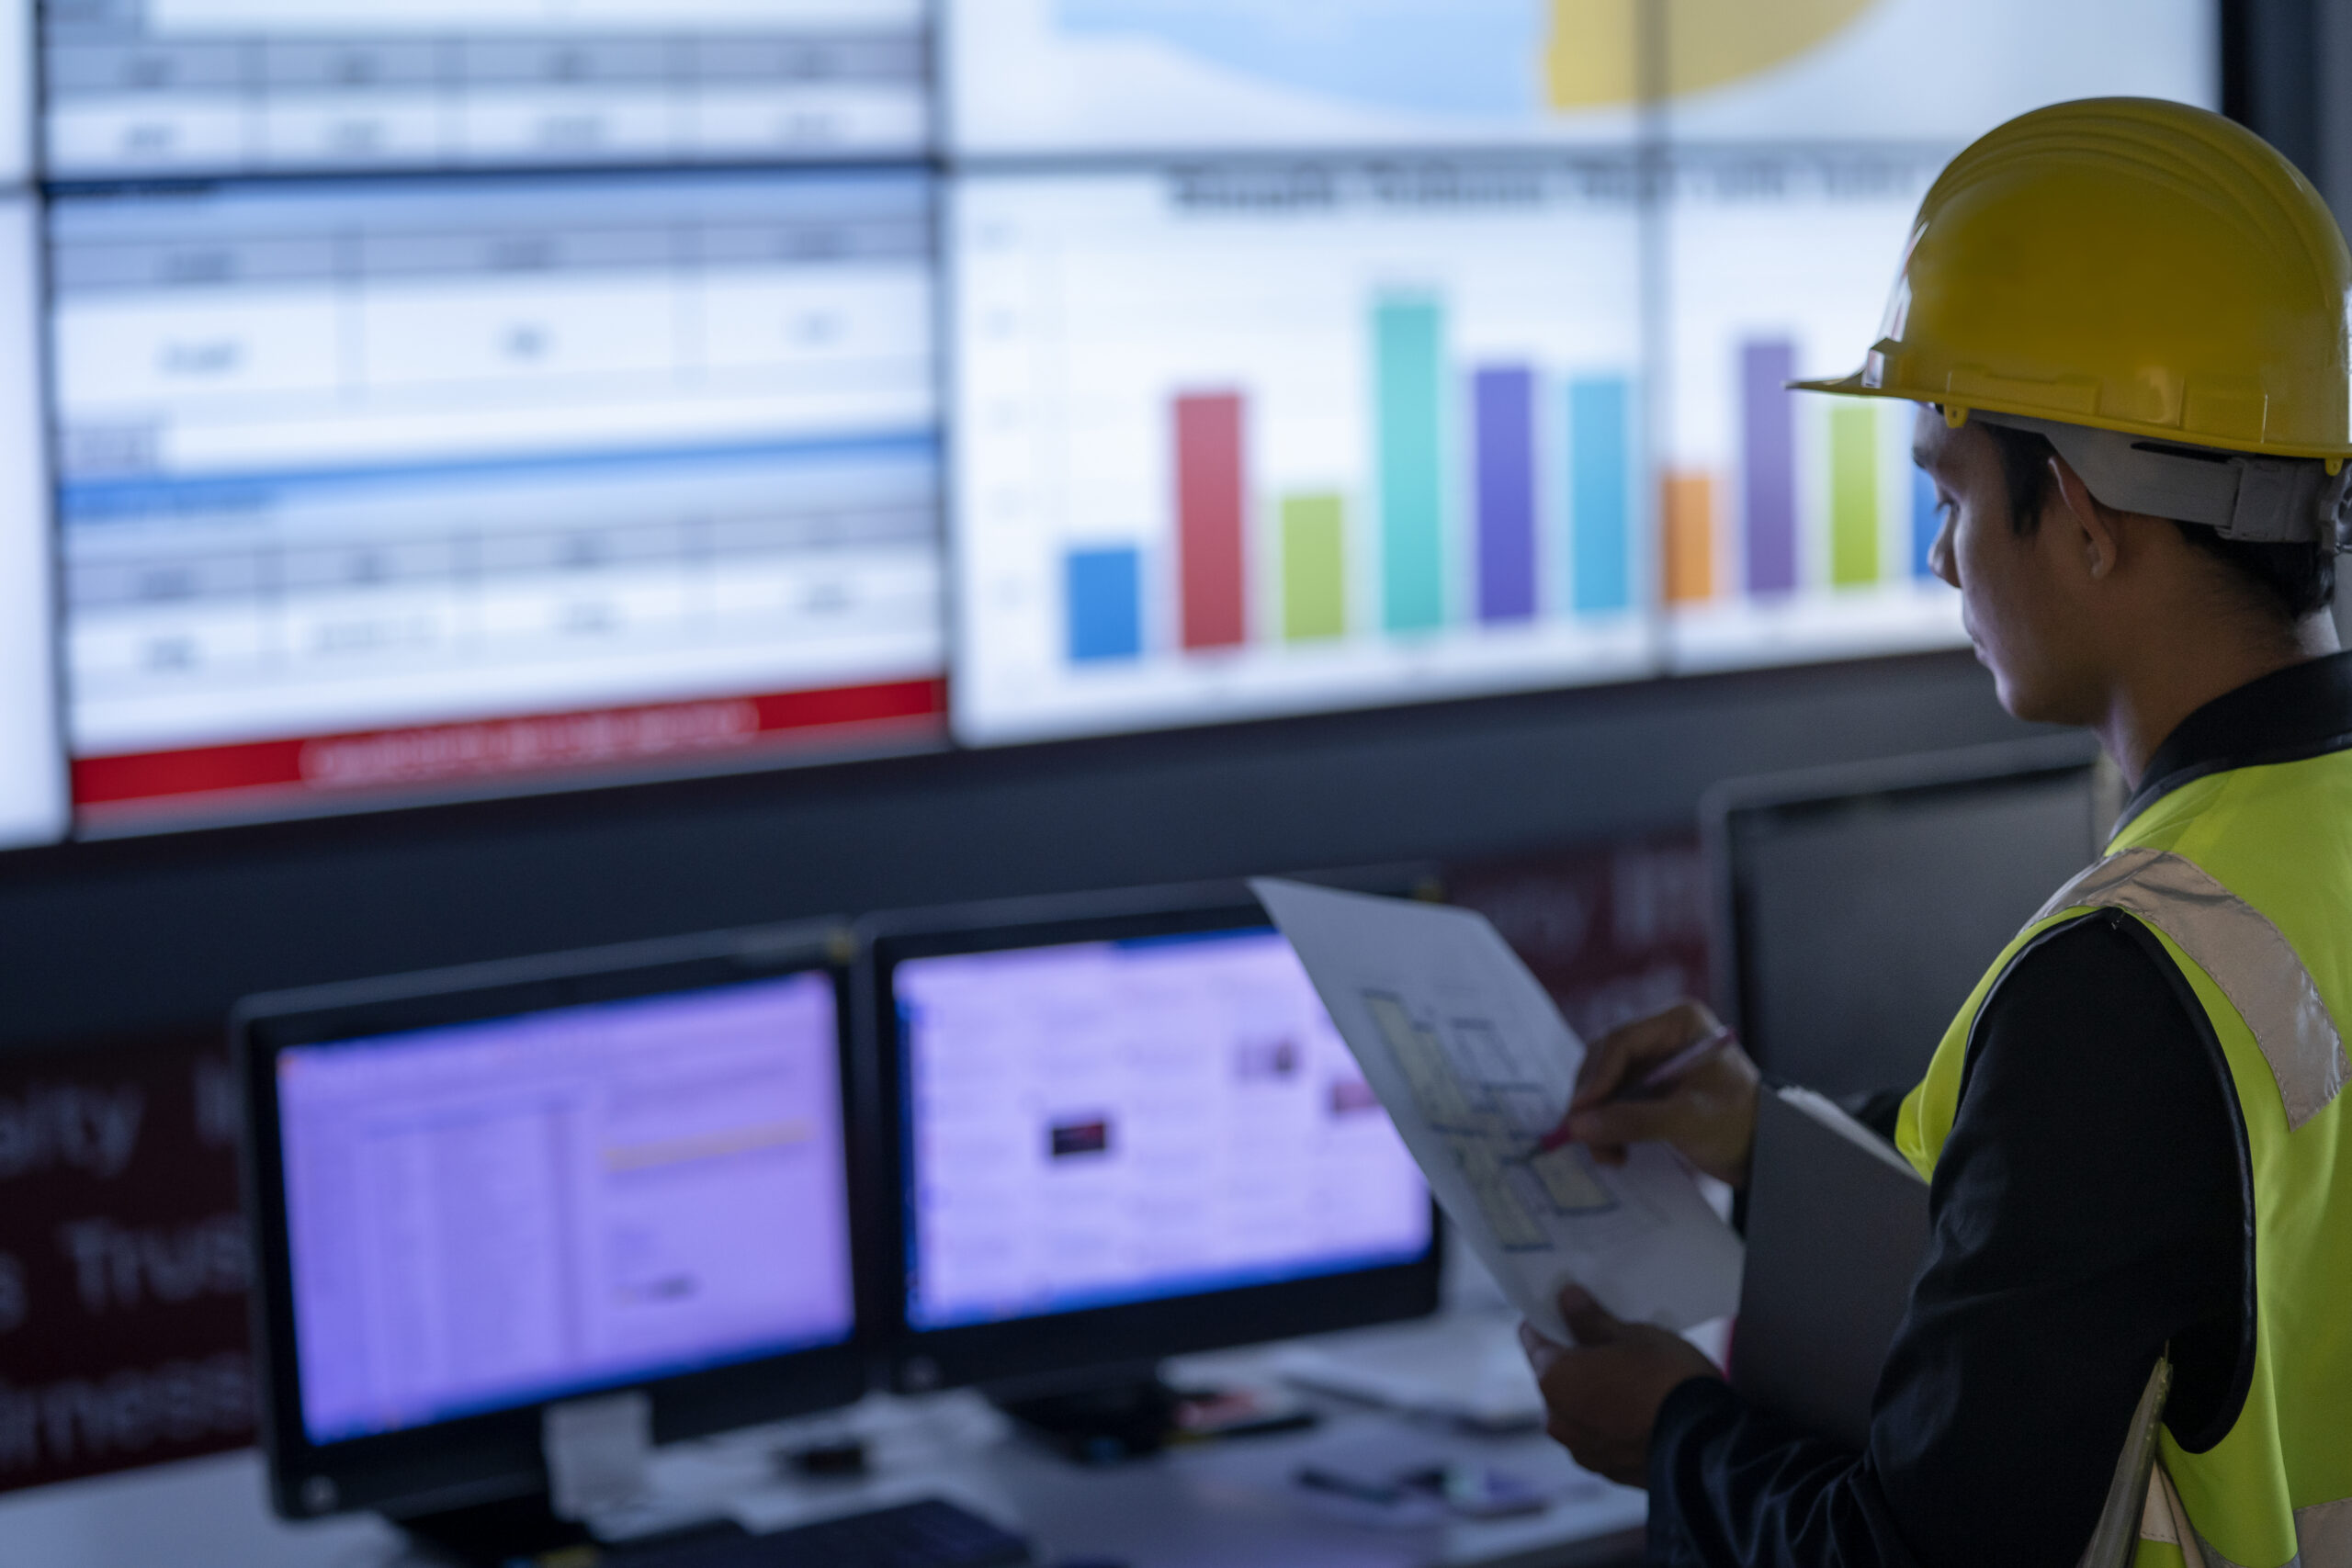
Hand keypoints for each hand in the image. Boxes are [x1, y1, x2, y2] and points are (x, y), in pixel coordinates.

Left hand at [1519, 1285, 1721, 1487]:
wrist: (1708, 1446)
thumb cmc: (1666, 1378)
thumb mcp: (1633, 1335)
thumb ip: (1592, 1320)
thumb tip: (1567, 1299)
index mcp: (1554, 1380)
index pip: (1534, 1340)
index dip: (1551, 1323)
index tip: (1570, 1313)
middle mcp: (1558, 1420)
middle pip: (1555, 1379)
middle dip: (1574, 1362)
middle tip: (1608, 1345)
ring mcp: (1583, 1452)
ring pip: (1576, 1412)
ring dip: (1591, 1396)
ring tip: (1630, 1381)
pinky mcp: (1610, 1473)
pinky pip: (1600, 1438)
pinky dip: (1610, 1425)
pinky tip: (1639, 1412)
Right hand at [1551, 1000, 1759, 1186]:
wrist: (1763, 1150)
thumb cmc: (1739, 1123)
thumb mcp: (1689, 1119)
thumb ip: (1634, 1120)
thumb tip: (1578, 1125)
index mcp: (1679, 1022)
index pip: (1621, 1041)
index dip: (1596, 1076)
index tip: (1581, 1111)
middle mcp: (1660, 1034)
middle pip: (1604, 1061)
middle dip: (1594, 1103)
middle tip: (1585, 1138)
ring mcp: (1651, 1060)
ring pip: (1602, 1085)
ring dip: (1597, 1120)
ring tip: (1607, 1156)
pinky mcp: (1646, 1087)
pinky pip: (1611, 1102)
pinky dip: (1607, 1127)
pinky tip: (1615, 1153)